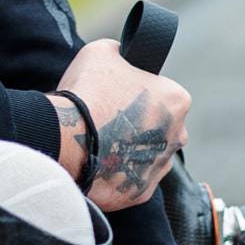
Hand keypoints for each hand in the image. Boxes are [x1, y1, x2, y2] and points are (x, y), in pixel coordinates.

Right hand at [55, 39, 190, 210]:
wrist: (65, 137)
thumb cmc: (87, 91)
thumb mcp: (103, 51)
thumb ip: (122, 54)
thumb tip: (124, 56)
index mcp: (178, 100)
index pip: (163, 94)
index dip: (139, 92)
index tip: (118, 96)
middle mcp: (179, 136)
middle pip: (160, 127)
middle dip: (140, 125)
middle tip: (108, 120)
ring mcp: (160, 167)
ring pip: (148, 155)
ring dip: (130, 150)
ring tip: (100, 142)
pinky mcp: (140, 193)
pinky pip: (132, 180)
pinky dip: (118, 173)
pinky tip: (97, 162)